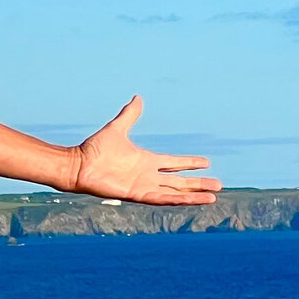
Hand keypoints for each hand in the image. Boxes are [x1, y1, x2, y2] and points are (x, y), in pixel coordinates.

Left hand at [68, 96, 221, 205]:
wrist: (79, 165)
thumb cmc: (95, 149)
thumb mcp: (117, 128)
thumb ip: (129, 115)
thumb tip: (138, 97)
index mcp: (146, 161)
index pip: (174, 163)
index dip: (190, 163)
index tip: (207, 163)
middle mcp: (148, 176)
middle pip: (179, 182)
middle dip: (198, 183)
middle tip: (219, 185)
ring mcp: (144, 186)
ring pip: (175, 193)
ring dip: (194, 195)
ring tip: (213, 196)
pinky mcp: (137, 194)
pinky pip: (162, 198)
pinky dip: (179, 200)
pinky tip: (194, 200)